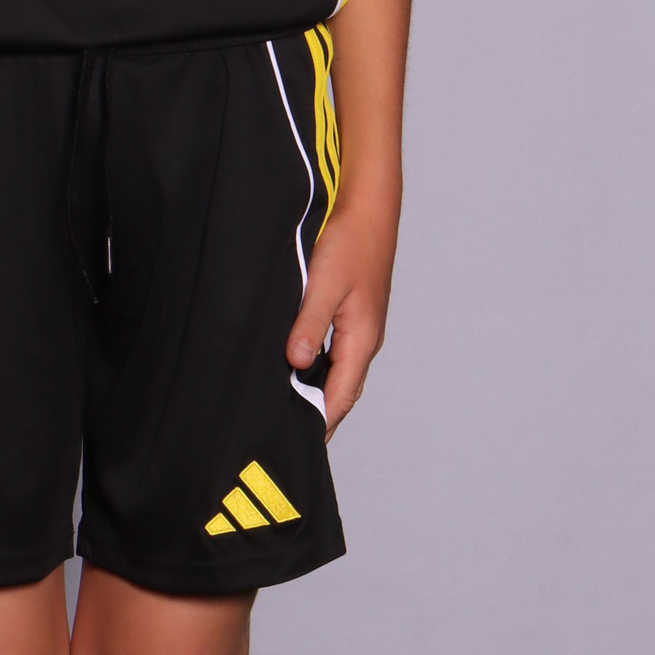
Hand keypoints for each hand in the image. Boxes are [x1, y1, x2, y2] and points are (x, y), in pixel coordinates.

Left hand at [286, 194, 398, 437]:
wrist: (368, 206)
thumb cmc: (349, 241)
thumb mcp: (323, 283)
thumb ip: (310, 324)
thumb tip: (297, 363)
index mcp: (361, 339)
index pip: (340, 397)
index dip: (320, 424)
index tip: (298, 447)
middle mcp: (364, 339)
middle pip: (341, 389)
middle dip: (318, 414)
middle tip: (286, 436)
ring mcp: (360, 326)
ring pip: (337, 370)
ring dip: (317, 390)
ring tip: (287, 409)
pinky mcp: (352, 312)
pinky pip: (335, 351)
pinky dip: (318, 366)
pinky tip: (295, 365)